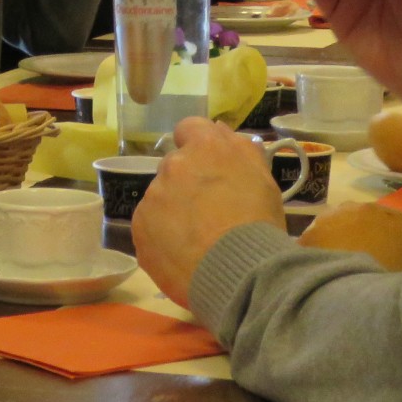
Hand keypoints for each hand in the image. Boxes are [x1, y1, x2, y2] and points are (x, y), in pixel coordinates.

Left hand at [131, 118, 286, 309]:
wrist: (239, 273)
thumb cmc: (258, 223)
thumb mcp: (263, 178)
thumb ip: (240, 149)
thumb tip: (220, 131)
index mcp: (205, 147)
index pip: (190, 128)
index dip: (198, 146)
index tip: (208, 167)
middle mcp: (173, 164)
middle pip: (175, 167)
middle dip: (188, 183)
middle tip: (209, 212)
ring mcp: (152, 195)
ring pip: (160, 197)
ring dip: (173, 210)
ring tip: (198, 240)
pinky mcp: (139, 226)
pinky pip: (149, 226)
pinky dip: (162, 237)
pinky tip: (183, 255)